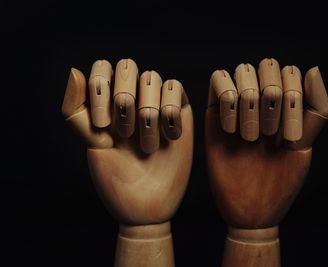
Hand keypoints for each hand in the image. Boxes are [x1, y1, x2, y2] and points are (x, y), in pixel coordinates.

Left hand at [62, 59, 192, 266]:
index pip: (103, 68)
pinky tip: (170, 137)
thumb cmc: (115, 179)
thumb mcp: (91, 144)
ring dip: (149, 113)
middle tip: (125, 134)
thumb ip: (76, 109)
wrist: (146, 207)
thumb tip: (74, 70)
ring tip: (148, 146)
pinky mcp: (180, 112)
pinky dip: (171, 112)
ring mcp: (156, 103)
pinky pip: (176, 88)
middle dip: (125, 99)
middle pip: (129, 66)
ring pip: (153, 78)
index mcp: (107, 104)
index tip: (102, 126)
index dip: (101, 88)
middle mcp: (131, 99)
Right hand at [205, 58, 327, 265]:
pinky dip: (226, 98)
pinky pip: (218, 79)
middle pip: (266, 65)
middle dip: (270, 97)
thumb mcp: (304, 147)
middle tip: (268, 136)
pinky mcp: (214, 111)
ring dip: (249, 102)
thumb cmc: (281, 183)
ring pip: (242, 69)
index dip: (291, 97)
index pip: (290, 71)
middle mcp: (263, 100)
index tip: (290, 137)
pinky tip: (230, 128)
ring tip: (249, 136)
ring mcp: (238, 104)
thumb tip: (313, 68)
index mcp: (286, 105)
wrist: (250, 210)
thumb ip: (315, 109)